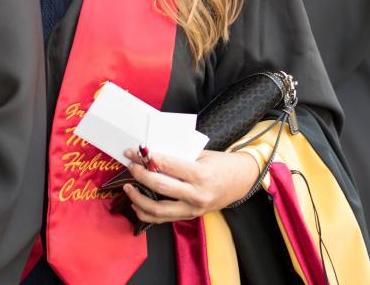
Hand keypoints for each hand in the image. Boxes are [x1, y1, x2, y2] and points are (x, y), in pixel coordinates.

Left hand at [121, 148, 260, 224]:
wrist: (241, 181)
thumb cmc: (221, 164)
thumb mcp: (201, 154)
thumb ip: (177, 155)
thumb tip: (150, 154)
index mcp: (200, 175)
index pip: (167, 165)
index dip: (147, 158)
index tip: (133, 151)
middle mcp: (196, 195)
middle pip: (160, 186)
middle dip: (140, 175)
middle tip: (130, 165)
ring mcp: (193, 209)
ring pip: (158, 209)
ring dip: (138, 198)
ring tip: (128, 187)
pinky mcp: (190, 216)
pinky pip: (163, 218)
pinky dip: (146, 213)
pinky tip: (137, 204)